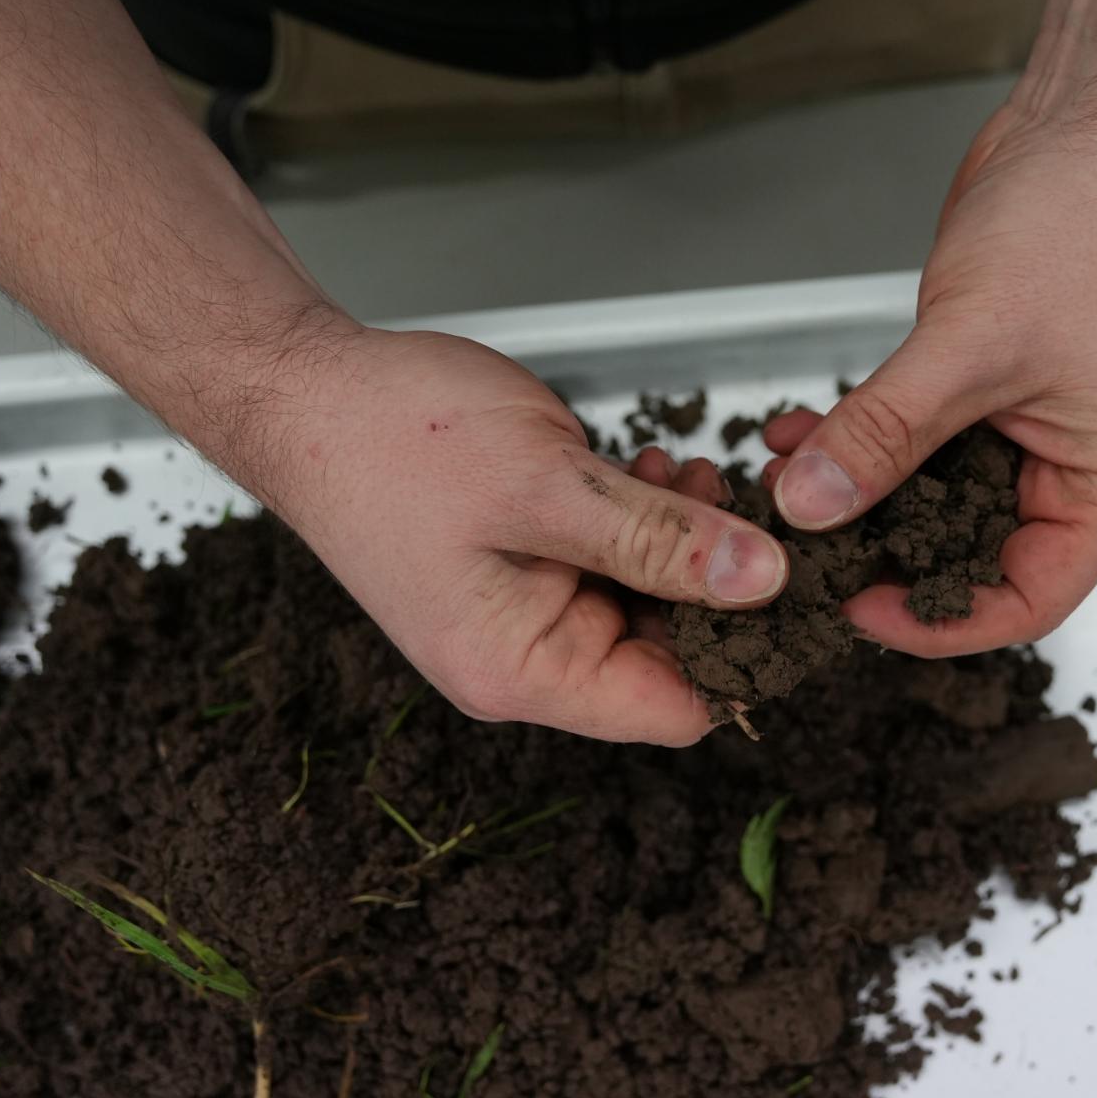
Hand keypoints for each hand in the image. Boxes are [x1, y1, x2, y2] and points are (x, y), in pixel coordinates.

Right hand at [249, 326, 787, 745]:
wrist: (301, 388)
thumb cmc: (391, 439)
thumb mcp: (547, 486)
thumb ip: (660, 540)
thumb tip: (767, 582)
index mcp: (522, 672)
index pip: (673, 709)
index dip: (745, 656)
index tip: (795, 589)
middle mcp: (525, 660)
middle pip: (669, 656)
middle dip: (717, 584)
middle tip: (741, 504)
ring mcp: (524, 614)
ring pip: (650, 601)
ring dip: (686, 543)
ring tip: (686, 475)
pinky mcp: (528, 565)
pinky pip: (616, 563)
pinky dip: (648, 521)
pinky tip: (654, 471)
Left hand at [765, 101, 1096, 654]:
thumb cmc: (1088, 226)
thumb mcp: (972, 346)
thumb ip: (886, 433)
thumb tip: (812, 504)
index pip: (1027, 599)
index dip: (941, 620)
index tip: (860, 609)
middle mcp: (1075, 468)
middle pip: (975, 555)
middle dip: (885, 552)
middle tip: (805, 553)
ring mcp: (1033, 425)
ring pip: (936, 495)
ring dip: (862, 490)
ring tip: (786, 482)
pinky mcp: (991, 384)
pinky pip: (922, 437)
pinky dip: (866, 437)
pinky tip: (803, 430)